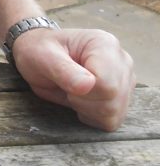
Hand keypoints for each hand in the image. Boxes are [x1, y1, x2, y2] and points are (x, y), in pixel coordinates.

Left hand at [12, 27, 134, 131]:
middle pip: (113, 101)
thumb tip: (88, 85)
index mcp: (105, 45)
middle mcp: (122, 61)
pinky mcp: (122, 97)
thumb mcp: (43, 56)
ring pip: (114, 114)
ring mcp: (125, 80)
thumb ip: (64, 71)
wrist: (41, 55)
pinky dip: (92, 117)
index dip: (83, 93)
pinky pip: (112, 121)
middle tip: (67, 87)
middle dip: (83, 102)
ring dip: (87, 110)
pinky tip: (81, 101)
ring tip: (74, 92)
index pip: (108, 84)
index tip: (65, 81)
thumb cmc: (40, 51)